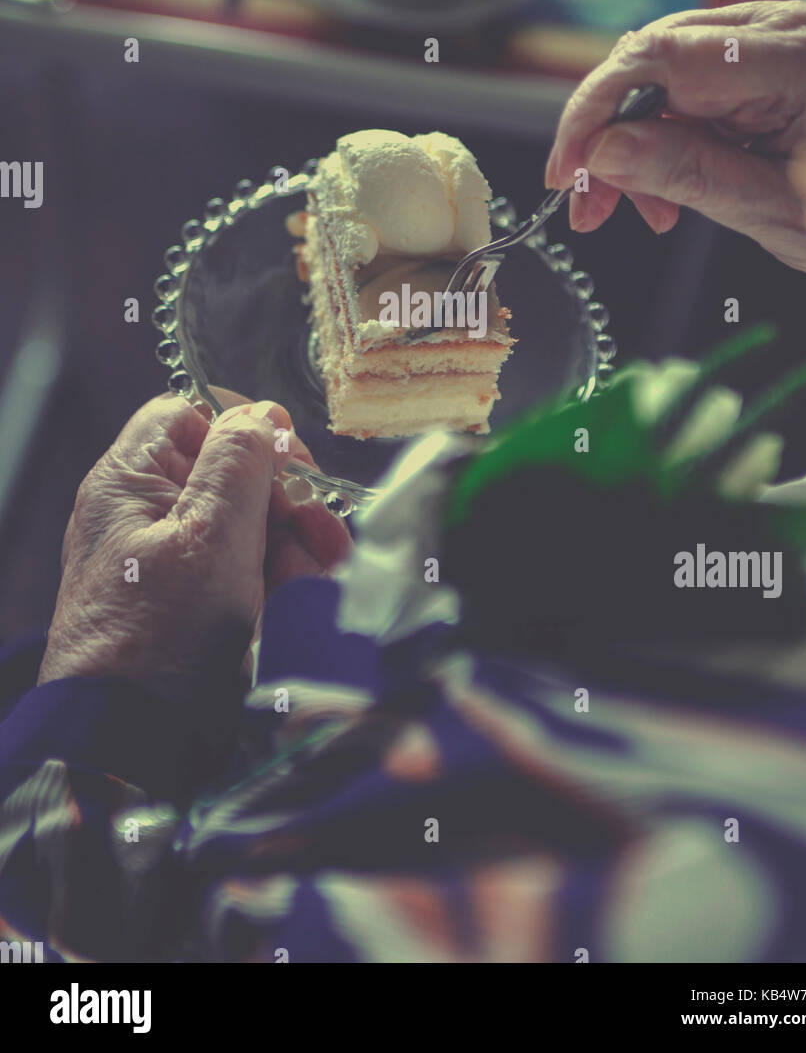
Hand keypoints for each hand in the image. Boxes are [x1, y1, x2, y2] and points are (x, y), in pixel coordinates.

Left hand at [39, 394, 350, 693]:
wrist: (132, 740)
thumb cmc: (161, 633)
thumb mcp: (209, 534)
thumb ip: (239, 463)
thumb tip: (260, 414)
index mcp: (129, 481)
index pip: (184, 415)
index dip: (241, 426)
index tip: (288, 455)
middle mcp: (143, 513)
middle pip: (227, 473)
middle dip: (283, 498)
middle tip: (320, 525)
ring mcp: (166, 559)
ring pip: (245, 524)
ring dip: (293, 541)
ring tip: (326, 568)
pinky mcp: (190, 601)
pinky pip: (242, 569)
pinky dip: (280, 576)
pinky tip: (311, 593)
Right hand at [545, 1, 805, 284]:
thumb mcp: (776, 211)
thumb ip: (690, 175)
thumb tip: (604, 150)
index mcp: (798, 60)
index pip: (663, 59)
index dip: (598, 110)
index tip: (568, 171)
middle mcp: (781, 29)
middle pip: (652, 60)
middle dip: (606, 136)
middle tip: (588, 207)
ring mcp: (770, 38)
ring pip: (658, 75)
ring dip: (629, 144)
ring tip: (636, 212)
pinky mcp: (758, 59)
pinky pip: (683, 87)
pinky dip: (659, 139)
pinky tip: (662, 190)